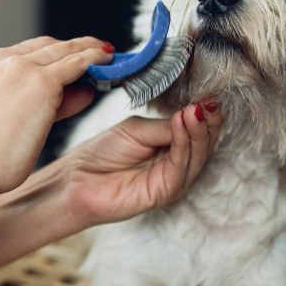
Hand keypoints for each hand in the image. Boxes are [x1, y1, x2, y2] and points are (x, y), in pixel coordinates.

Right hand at [0, 35, 113, 195]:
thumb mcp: (11, 116)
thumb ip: (47, 100)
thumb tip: (82, 90)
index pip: (32, 51)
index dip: (58, 54)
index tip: (75, 58)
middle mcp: (3, 59)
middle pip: (50, 46)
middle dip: (76, 49)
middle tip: (98, 53)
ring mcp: (22, 68)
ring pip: (65, 51)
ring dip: (90, 51)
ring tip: (108, 56)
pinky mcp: (42, 82)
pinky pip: (77, 63)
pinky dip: (95, 59)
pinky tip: (107, 60)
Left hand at [61, 102, 222, 225]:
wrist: (77, 179)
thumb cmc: (102, 153)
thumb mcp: (137, 129)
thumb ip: (165, 125)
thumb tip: (192, 113)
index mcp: (171, 147)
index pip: (198, 130)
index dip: (205, 112)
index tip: (209, 94)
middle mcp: (176, 164)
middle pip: (204, 143)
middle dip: (208, 121)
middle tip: (207, 101)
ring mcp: (172, 179)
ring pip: (197, 155)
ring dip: (197, 130)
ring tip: (194, 110)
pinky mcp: (165, 192)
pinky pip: (180, 166)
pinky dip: (183, 144)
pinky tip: (180, 123)